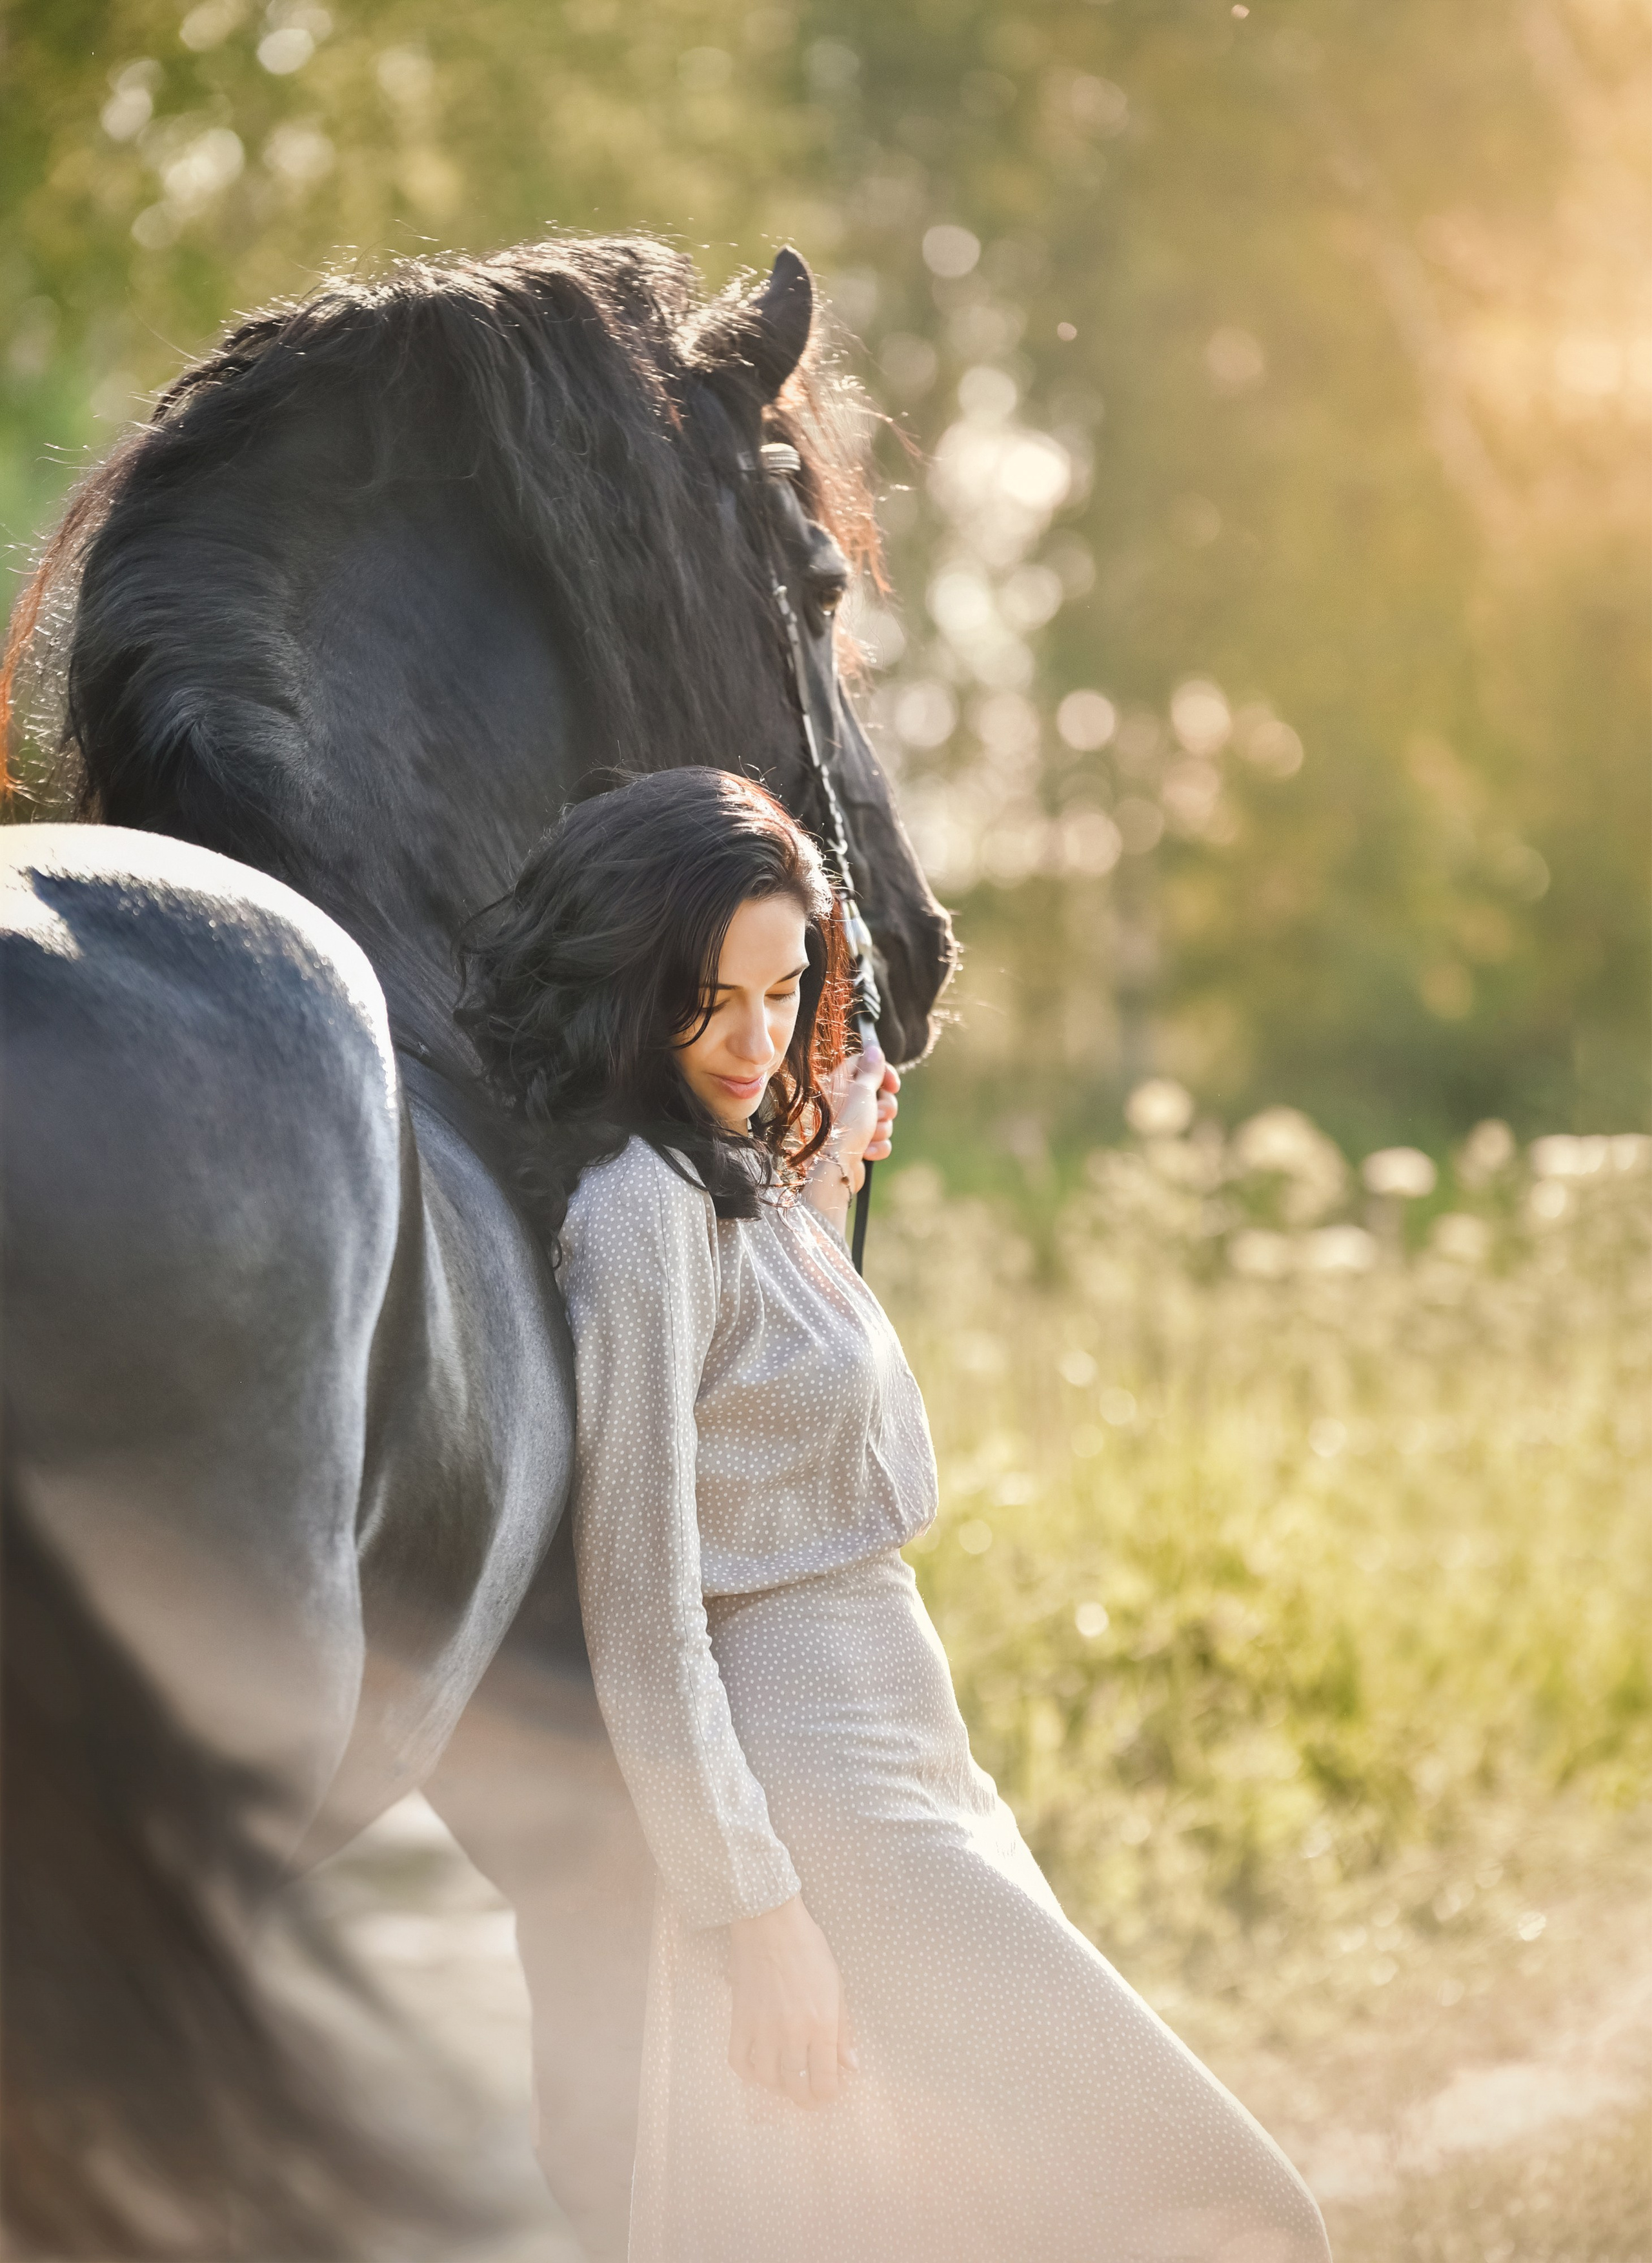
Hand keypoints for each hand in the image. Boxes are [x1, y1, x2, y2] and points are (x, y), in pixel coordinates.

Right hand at [728, 1894, 856, 2107]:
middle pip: (797, 2086)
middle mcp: (792, 2033)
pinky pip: (739, 2061)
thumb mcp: (836, 1986)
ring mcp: (763, 2029)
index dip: (828, 2094)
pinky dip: (748, 2072)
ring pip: (768, 2080)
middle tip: (809, 2096)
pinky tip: (758, 2068)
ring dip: (779, 2087)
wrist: (770, 1923)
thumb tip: (851, 2066)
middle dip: (806, 2098)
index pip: (825, 2080)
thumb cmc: (808, 1949)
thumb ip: (844, 2030)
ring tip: (786, 2080)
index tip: (829, 2091)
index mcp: (822, 2024)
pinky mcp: (740, 2021)